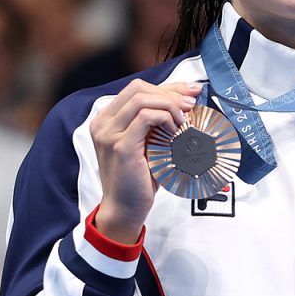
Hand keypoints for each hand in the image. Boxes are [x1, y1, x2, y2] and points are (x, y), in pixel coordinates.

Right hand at [90, 80, 199, 241]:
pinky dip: (165, 118)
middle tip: (191, 105)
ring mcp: (108, 133)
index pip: (137, 89)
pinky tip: (174, 130)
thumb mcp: (150, 142)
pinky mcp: (120, 145)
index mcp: (107, 119)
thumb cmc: (139, 178)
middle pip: (138, 88)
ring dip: (169, 105)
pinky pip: (145, 117)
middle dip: (170, 93)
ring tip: (184, 120)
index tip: (191, 92)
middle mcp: (103, 122)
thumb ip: (159, 120)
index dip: (167, 87)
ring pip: (141, 98)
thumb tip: (187, 98)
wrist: (125, 208)